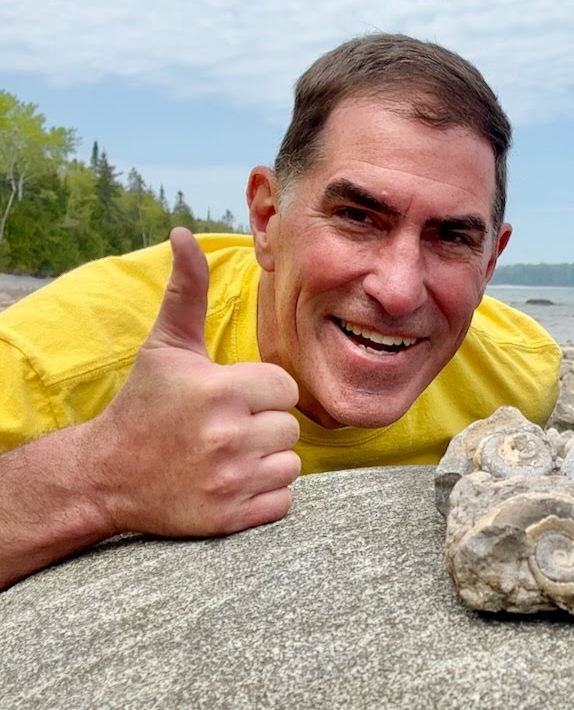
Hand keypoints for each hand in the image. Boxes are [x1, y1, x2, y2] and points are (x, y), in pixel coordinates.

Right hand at [87, 227, 300, 536]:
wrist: (105, 475)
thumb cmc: (144, 405)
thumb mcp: (165, 345)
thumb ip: (186, 291)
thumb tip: (183, 234)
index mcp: (218, 390)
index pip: (285, 388)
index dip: (262, 391)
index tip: (231, 397)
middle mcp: (226, 436)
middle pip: (289, 427)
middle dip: (263, 426)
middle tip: (224, 429)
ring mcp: (229, 481)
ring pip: (290, 464)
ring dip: (266, 461)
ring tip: (227, 455)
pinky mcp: (230, 519)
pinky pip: (283, 501)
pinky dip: (264, 496)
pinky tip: (230, 482)